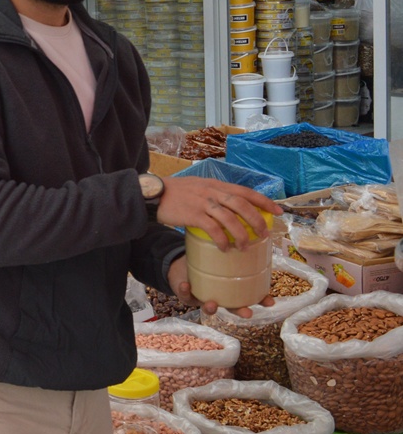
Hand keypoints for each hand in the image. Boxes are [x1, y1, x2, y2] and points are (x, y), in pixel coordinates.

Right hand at [154, 175, 280, 250]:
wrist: (153, 193)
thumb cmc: (176, 192)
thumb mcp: (199, 186)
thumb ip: (215, 194)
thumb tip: (232, 208)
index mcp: (216, 185)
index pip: (245, 191)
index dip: (264, 201)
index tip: (279, 210)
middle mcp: (212, 192)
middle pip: (241, 204)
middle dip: (257, 220)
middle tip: (265, 234)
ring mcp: (202, 203)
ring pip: (229, 218)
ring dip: (241, 234)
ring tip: (246, 246)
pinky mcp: (192, 215)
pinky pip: (212, 228)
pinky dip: (222, 239)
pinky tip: (225, 248)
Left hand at [167, 256, 273, 318]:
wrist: (182, 266)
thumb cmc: (206, 260)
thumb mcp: (221, 255)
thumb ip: (234, 249)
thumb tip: (251, 231)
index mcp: (231, 289)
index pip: (249, 296)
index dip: (261, 300)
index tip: (271, 302)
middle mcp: (220, 296)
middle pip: (232, 306)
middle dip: (240, 311)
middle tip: (248, 313)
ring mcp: (203, 297)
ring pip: (209, 307)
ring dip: (211, 307)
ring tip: (212, 304)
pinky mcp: (187, 295)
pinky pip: (185, 295)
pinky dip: (185, 291)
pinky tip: (185, 285)